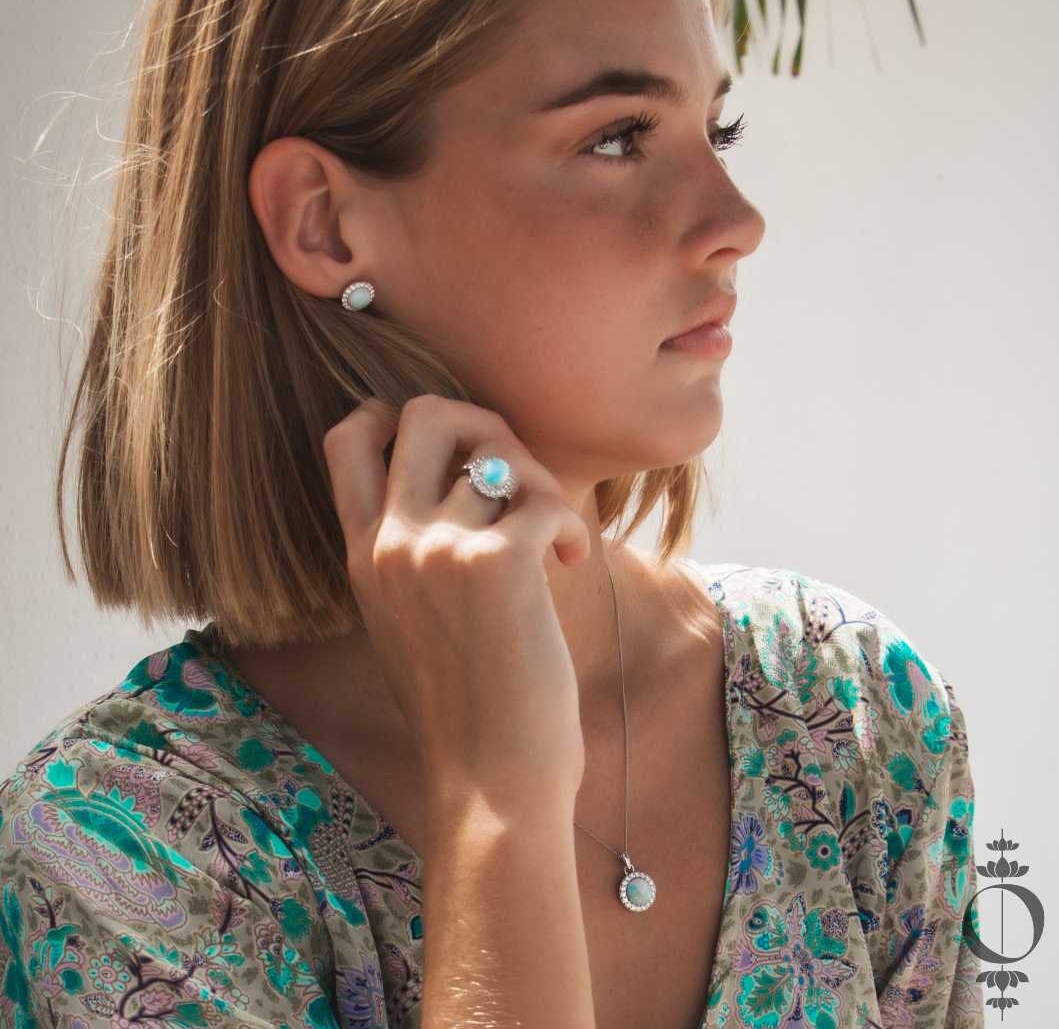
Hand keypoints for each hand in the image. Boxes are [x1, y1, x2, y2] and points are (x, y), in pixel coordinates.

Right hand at [323, 394, 592, 802]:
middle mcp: (392, 542)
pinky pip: (544, 498)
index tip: (448, 449)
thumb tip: (470, 485)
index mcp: (363, 555)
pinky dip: (569, 523)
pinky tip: (572, 560)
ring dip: (541, 485)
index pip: (347, 439)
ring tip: (553, 536)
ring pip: (500, 455)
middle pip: (425, 412)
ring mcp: (439, 549)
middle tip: (513, 475)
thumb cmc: (465, 711)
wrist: (490, 785)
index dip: (394, 415)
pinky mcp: (498, 564)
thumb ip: (415, 554)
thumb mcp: (408, 623)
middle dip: (481, 423)